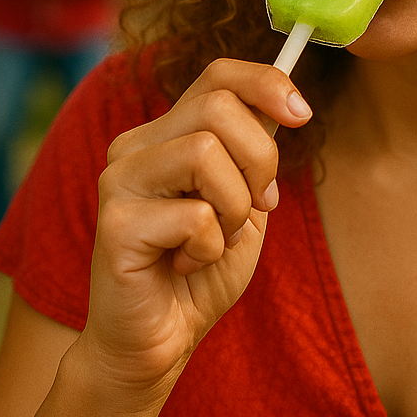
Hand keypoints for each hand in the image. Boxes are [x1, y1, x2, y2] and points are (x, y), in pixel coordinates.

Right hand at [76, 58, 312, 398]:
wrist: (160, 341)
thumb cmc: (203, 269)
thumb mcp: (246, 199)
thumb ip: (256, 152)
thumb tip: (288, 103)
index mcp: (167, 133)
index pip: (218, 75)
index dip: (267, 83)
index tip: (302, 114)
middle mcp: (135, 145)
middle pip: (219, 106)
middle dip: (260, 159)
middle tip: (257, 204)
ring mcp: (119, 181)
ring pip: (206, 152)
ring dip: (234, 207)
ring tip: (215, 238)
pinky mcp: (115, 224)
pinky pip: (194, 216)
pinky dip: (210, 247)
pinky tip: (185, 264)